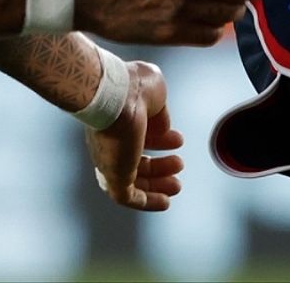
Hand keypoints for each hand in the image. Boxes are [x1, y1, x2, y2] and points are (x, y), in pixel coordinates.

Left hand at [87, 60, 185, 211]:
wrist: (116, 95)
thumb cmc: (134, 87)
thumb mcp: (155, 94)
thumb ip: (160, 112)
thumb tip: (164, 128)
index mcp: (119, 121)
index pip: (138, 137)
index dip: (159, 140)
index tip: (178, 140)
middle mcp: (110, 143)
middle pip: (135, 161)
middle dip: (158, 166)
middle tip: (179, 165)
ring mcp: (110, 161)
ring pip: (133, 181)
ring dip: (157, 184)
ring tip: (177, 185)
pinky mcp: (113, 176)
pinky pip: (129, 197)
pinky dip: (148, 202)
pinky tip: (165, 203)